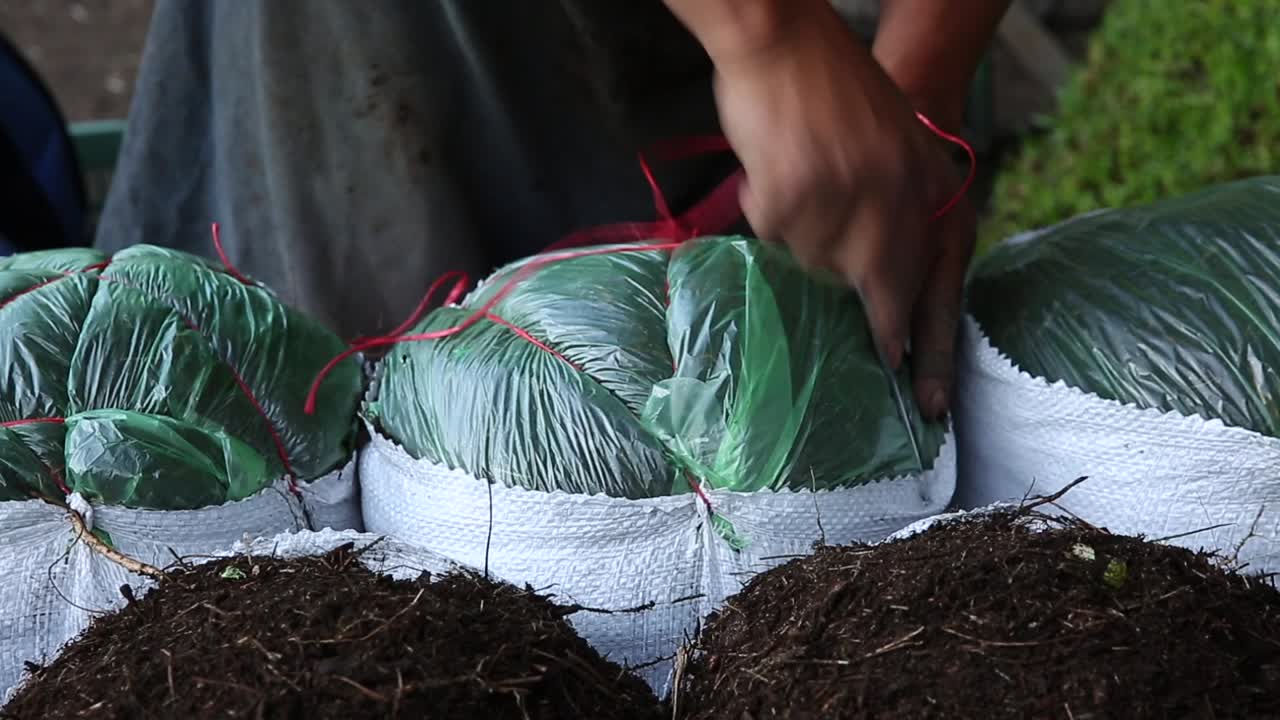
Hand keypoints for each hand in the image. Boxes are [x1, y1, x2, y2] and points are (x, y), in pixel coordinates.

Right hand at [709, 5, 974, 419]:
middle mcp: (889, 193)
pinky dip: (766, 210)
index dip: (921, 331)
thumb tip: (882, 270)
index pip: (926, 271)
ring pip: (816, 262)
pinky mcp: (793, 195)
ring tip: (797, 187)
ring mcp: (841, 196)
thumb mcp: (890, 140)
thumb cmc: (835, 87)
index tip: (916, 383)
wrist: (784, 40)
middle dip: (871, 316)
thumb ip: (895, 198)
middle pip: (875, 280)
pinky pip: (774, 234)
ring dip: (802, 238)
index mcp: (920, 180)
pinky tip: (769, 173)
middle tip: (879, 355)